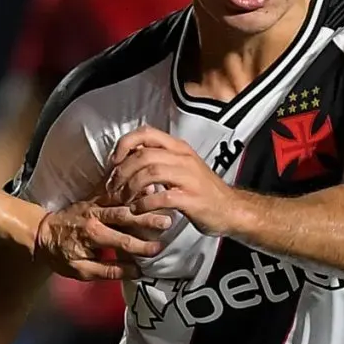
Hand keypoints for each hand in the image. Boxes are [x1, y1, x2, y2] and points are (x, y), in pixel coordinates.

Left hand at [32, 195, 170, 280]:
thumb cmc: (60, 254)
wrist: (40, 232)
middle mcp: (95, 216)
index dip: (141, 246)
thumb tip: (135, 272)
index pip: (122, 241)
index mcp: (92, 235)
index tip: (159, 249)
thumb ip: (108, 271)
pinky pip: (115, 191)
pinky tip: (146, 186)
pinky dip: (130, 189)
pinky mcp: (94, 198)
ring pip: (122, 200)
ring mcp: (95, 204)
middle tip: (168, 220)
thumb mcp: (80, 270)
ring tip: (162, 199)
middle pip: (126, 216)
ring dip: (142, 200)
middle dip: (147, 218)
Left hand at [109, 127, 240, 236]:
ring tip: (123, 199)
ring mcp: (189, 178)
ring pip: (151, 172)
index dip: (124, 144)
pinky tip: (137, 210)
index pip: (146, 133)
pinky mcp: (191, 198)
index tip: (114, 162)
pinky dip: (144, 204)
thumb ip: (159, 160)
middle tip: (113, 187)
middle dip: (122, 171)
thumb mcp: (181, 167)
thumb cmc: (201, 190)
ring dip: (131, 187)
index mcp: (178, 148)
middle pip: (144, 155)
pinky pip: (161, 197)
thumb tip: (128, 158)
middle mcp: (183, 158)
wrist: (230, 209)